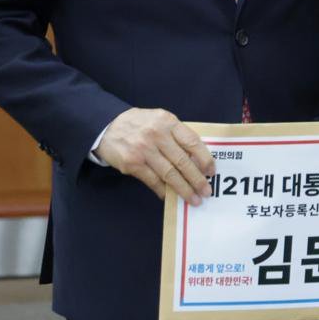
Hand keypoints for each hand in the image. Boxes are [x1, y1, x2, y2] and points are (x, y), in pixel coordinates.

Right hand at [95, 108, 215, 204]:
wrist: (107, 126)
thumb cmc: (139, 124)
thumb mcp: (159, 120)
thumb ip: (176, 134)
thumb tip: (197, 158)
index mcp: (167, 122)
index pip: (192, 141)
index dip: (204, 158)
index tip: (211, 171)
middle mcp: (156, 135)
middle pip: (182, 161)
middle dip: (197, 179)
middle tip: (206, 191)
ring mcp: (144, 150)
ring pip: (170, 174)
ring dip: (184, 189)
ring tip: (193, 199)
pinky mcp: (133, 164)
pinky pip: (153, 181)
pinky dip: (164, 191)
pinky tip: (171, 197)